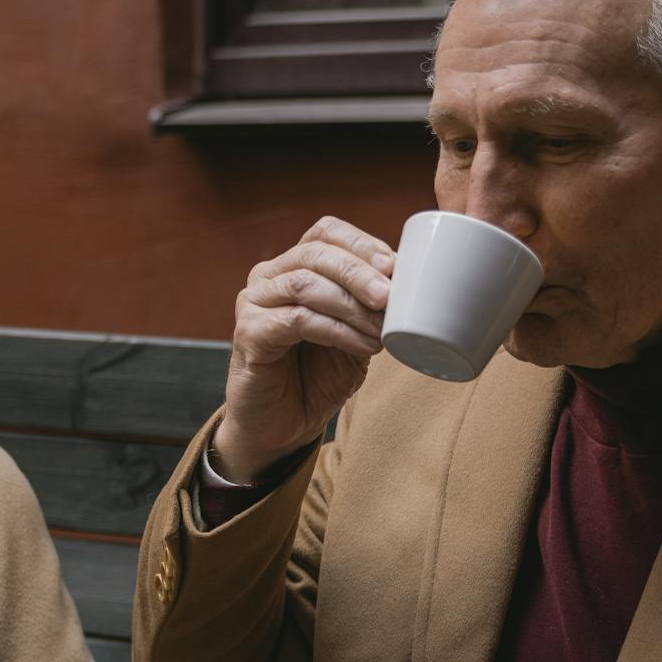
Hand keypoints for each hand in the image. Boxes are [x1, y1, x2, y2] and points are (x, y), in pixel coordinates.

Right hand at [214, 215, 393, 482]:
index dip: (361, 243)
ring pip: (307, 284)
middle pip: (315, 253)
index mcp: (293, 266)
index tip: (394, 264)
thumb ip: (372, 308)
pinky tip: (362, 346)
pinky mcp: (248, 333)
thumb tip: (412, 284)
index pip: (325, 233)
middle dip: (359, 272)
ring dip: (352, 305)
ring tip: (382, 330)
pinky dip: (337, 331)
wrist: (282, 428)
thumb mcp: (355, 335)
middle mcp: (268, 277)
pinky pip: (297, 320)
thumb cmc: (317, 377)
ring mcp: (254, 303)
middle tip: (390, 296)